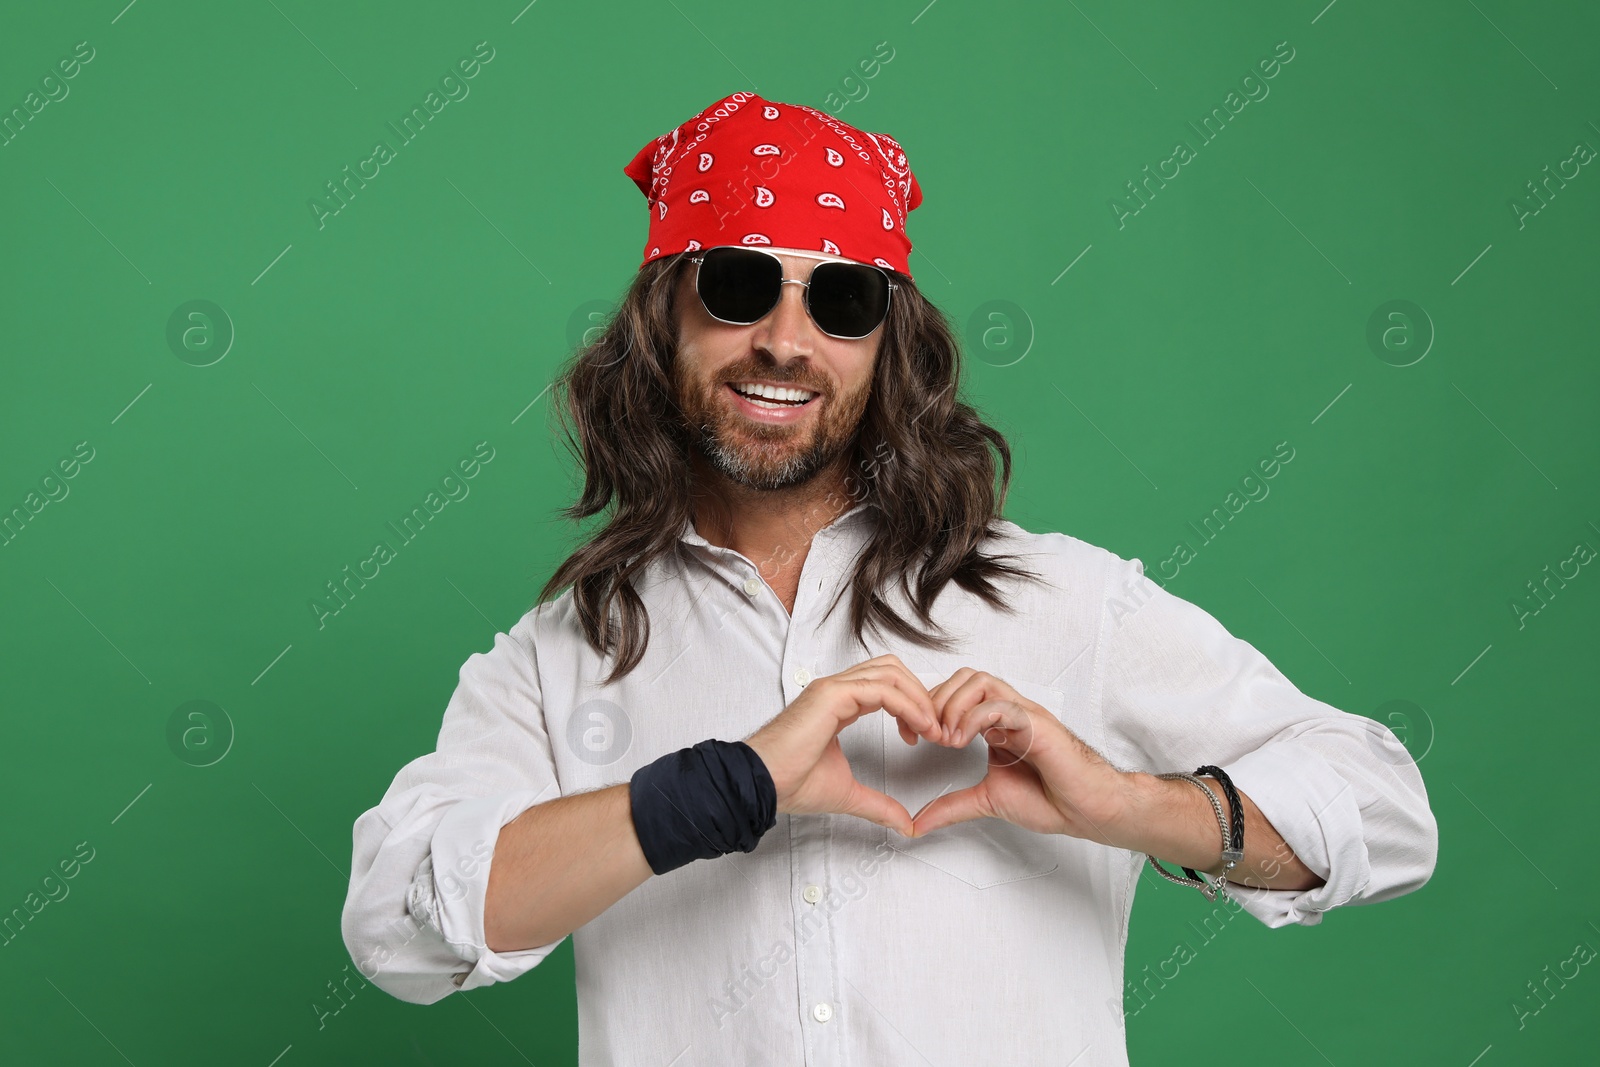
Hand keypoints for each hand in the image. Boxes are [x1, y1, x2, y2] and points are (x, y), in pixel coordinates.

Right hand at [744, 655, 941, 837]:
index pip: (886, 686)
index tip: (923, 736)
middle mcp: (837, 690)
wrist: (762, 784)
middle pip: (892, 670)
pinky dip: (907, 704)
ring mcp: (833, 688)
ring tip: (931, 728)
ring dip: (919, 698)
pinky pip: (881, 689)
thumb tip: (905, 824)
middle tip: (934, 728)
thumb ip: (879, 804)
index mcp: (839, 704)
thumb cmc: (790, 783)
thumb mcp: (848, 794)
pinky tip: (919, 727)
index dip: (912, 705)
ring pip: (890, 673)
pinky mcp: (831, 695)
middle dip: (920, 695)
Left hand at [909, 668, 1131, 842]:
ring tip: (945, 738)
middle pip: (964, 678)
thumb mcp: (986, 800)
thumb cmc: (1049, 799)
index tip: (911, 736)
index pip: (954, 694)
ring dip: (953, 705)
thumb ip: (951, 807)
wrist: (1086, 810)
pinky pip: (1001, 705)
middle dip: (935, 701)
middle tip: (925, 735)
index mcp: (995, 723)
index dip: (927, 708)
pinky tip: (962, 741)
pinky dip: (974, 718)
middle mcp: (1008, 712)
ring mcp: (1023, 714)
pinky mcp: (1036, 724)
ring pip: (980, 681)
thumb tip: (917, 824)